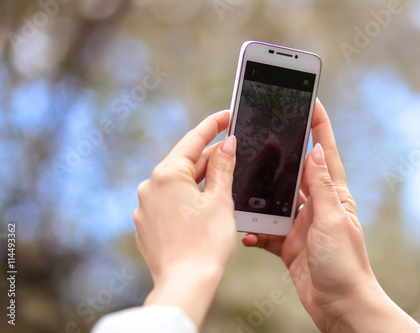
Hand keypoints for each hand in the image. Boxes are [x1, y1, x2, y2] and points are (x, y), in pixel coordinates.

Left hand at [133, 110, 236, 327]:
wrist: (186, 284)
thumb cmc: (206, 243)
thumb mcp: (220, 199)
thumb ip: (223, 167)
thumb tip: (226, 144)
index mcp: (167, 174)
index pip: (193, 140)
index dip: (213, 125)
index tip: (226, 115)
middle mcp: (150, 186)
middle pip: (185, 162)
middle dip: (210, 156)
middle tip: (233, 150)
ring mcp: (145, 206)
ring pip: (178, 183)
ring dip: (200, 179)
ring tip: (223, 179)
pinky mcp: (147, 224)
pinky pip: (169, 201)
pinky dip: (187, 197)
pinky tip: (204, 204)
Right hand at [243, 100, 419, 332]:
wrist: (340, 307)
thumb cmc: (345, 264)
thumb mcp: (332, 221)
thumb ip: (322, 187)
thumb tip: (315, 151)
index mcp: (334, 195)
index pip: (326, 153)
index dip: (320, 126)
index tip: (312, 101)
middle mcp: (317, 206)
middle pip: (296, 173)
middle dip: (280, 156)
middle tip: (262, 136)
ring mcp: (301, 225)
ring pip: (275, 201)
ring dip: (261, 197)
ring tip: (243, 185)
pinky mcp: (288, 244)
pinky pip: (266, 231)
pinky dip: (255, 230)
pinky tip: (246, 232)